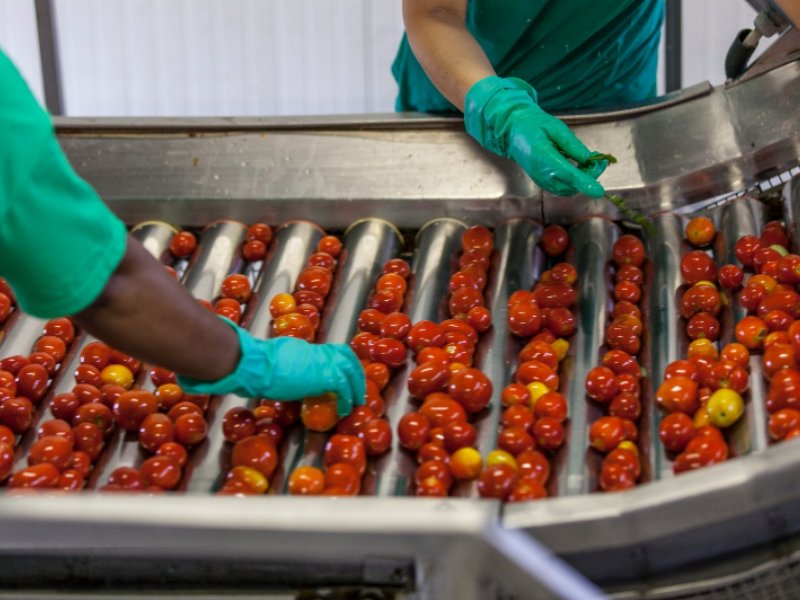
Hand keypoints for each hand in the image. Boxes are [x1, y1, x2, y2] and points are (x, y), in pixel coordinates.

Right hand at [178, 323, 365, 416]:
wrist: (251, 363)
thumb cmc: (252, 364)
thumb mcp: (272, 362)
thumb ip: (282, 365)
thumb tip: (276, 373)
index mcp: (304, 349)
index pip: (330, 353)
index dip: (340, 364)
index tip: (344, 376)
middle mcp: (315, 352)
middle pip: (345, 356)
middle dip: (355, 372)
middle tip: (358, 389)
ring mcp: (319, 363)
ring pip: (350, 369)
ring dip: (356, 385)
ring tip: (356, 401)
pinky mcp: (321, 376)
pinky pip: (343, 386)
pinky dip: (348, 397)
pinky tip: (346, 409)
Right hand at [464, 76, 606, 197]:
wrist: (514, 133)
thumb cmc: (534, 126)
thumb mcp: (555, 127)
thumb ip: (572, 145)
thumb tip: (588, 158)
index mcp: (542, 157)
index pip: (567, 174)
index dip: (584, 182)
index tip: (599, 191)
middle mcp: (541, 173)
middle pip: (571, 184)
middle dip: (589, 176)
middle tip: (600, 160)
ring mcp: (541, 180)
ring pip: (568, 189)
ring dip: (583, 179)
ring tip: (590, 162)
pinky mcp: (543, 183)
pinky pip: (563, 187)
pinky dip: (575, 181)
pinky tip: (579, 166)